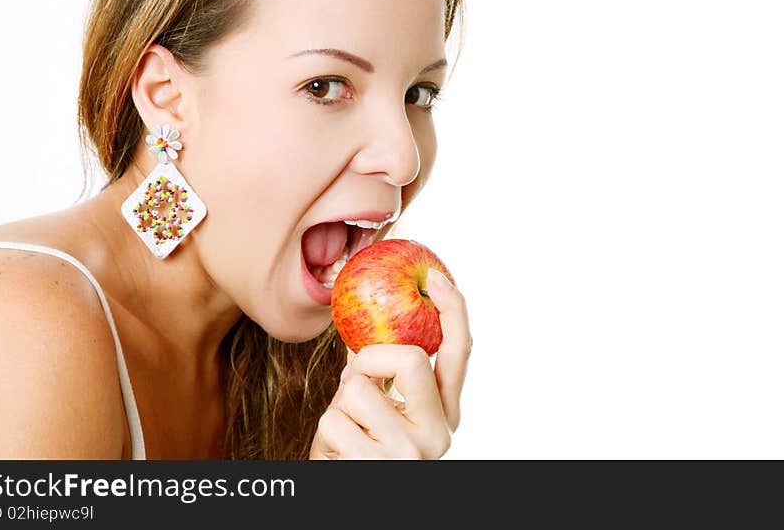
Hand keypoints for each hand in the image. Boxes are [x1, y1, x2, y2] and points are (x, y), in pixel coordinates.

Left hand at [310, 269, 471, 458]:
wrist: (350, 504)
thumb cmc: (363, 456)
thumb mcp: (385, 419)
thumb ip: (386, 383)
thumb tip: (366, 338)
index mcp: (445, 416)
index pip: (459, 353)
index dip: (454, 311)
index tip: (437, 279)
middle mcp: (437, 434)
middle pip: (408, 359)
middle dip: (369, 359)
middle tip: (355, 378)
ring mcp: (408, 453)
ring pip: (357, 391)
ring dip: (338, 408)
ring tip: (345, 435)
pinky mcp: (374, 468)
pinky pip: (333, 422)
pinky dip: (324, 435)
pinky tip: (337, 457)